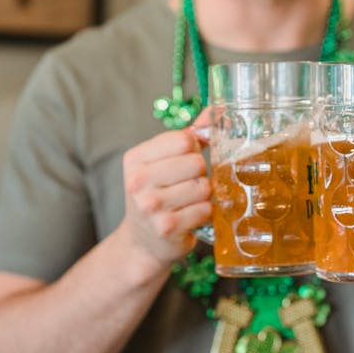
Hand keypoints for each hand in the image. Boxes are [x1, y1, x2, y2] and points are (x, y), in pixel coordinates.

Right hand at [118, 113, 212, 267]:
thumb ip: (190, 136)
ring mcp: (151, 206)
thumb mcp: (164, 163)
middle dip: (201, 174)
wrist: (143, 241)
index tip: (187, 160)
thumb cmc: (158, 195)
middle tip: (188, 185)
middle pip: (196, 163)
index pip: (183, 139)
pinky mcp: (167, 227)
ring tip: (190, 202)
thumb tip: (218, 111)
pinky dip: (205, 213)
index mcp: (135, 158)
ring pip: (204, 187)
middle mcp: (138, 181)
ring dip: (205, 195)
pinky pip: (205, 209)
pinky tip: (191, 217)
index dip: (195, 149)